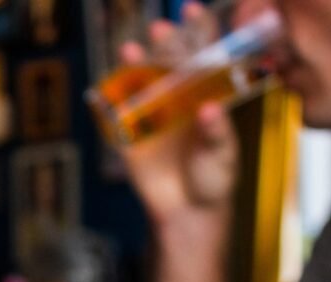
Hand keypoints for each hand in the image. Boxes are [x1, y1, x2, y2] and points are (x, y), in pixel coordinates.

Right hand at [119, 2, 239, 224]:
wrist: (187, 212)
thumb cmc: (214, 179)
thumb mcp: (223, 155)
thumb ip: (217, 132)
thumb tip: (210, 109)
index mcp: (205, 95)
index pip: (204, 55)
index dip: (199, 30)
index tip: (194, 11)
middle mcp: (178, 98)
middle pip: (169, 61)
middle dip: (165, 42)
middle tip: (162, 30)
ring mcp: (153, 114)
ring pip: (141, 80)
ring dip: (135, 63)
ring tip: (131, 50)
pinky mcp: (131, 135)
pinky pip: (117, 113)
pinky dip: (110, 99)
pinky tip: (107, 88)